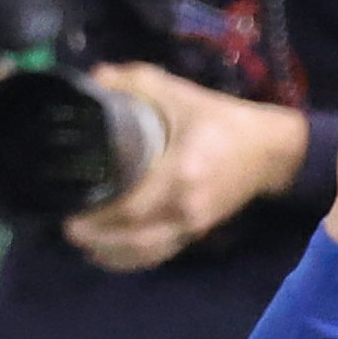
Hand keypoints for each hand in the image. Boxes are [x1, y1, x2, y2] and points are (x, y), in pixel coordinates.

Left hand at [61, 66, 313, 273]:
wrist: (269, 150)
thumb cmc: (221, 120)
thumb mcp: (178, 92)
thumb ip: (134, 82)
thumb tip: (93, 78)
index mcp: (181, 173)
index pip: (133, 206)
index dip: (100, 215)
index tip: (72, 207)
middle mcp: (187, 207)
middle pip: (135, 238)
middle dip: (98, 237)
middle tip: (68, 226)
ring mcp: (194, 224)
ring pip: (147, 252)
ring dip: (113, 254)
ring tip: (84, 244)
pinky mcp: (198, 232)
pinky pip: (160, 254)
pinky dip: (133, 259)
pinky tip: (111, 255)